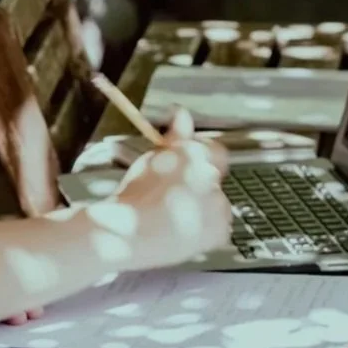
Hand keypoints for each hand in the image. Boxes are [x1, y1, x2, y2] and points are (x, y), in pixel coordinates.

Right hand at [102, 109, 231, 269]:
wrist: (127, 235)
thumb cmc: (134, 198)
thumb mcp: (153, 159)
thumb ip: (175, 136)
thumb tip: (182, 112)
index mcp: (195, 156)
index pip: (214, 151)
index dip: (201, 159)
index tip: (185, 168)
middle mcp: (211, 178)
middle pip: (212, 179)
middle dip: (196, 186)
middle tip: (167, 196)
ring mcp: (219, 207)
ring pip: (215, 205)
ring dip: (200, 209)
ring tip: (170, 218)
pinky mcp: (220, 231)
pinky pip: (217, 229)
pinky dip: (204, 231)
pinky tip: (179, 232)